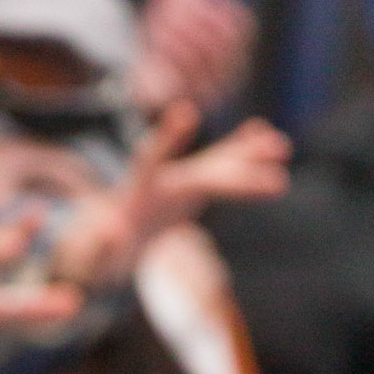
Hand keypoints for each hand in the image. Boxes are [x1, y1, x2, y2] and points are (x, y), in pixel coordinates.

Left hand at [52, 104, 290, 291]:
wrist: (100, 249)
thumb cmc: (92, 259)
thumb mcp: (91, 258)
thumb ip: (97, 246)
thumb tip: (111, 231)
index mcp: (135, 195)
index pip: (152, 162)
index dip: (167, 140)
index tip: (185, 114)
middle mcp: (160, 182)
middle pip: (201, 171)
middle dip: (234, 166)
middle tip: (272, 160)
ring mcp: (178, 184)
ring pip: (217, 166)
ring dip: (247, 157)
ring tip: (282, 147)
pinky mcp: (190, 192)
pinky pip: (220, 172)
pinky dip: (241, 156)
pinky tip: (265, 138)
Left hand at [131, 0, 254, 116]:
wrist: (143, 81)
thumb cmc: (168, 39)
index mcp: (236, 48)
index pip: (235, 26)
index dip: (205, 8)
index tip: (182, 0)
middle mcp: (228, 75)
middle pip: (215, 42)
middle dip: (186, 22)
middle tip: (163, 18)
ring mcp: (206, 95)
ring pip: (195, 63)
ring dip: (171, 42)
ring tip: (157, 37)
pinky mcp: (179, 109)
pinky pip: (177, 87)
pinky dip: (164, 67)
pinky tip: (153, 58)